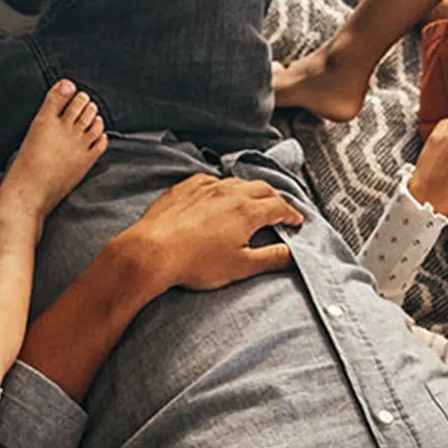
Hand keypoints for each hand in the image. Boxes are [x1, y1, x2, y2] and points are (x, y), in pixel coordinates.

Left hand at [112, 174, 304, 292]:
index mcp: (247, 211)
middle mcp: (229, 192)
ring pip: (236, 182)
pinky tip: (218, 197)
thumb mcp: (240, 266)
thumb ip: (271, 258)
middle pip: (261, 189)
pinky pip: (210, 181)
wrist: (151, 252)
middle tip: (279, 210)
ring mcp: (205, 187)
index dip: (291, 215)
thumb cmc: (195, 262)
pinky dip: (222, 188)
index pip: (279, 207)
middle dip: (274, 199)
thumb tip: (294, 255)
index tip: (296, 222)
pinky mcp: (185, 188)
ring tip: (251, 202)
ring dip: (249, 191)